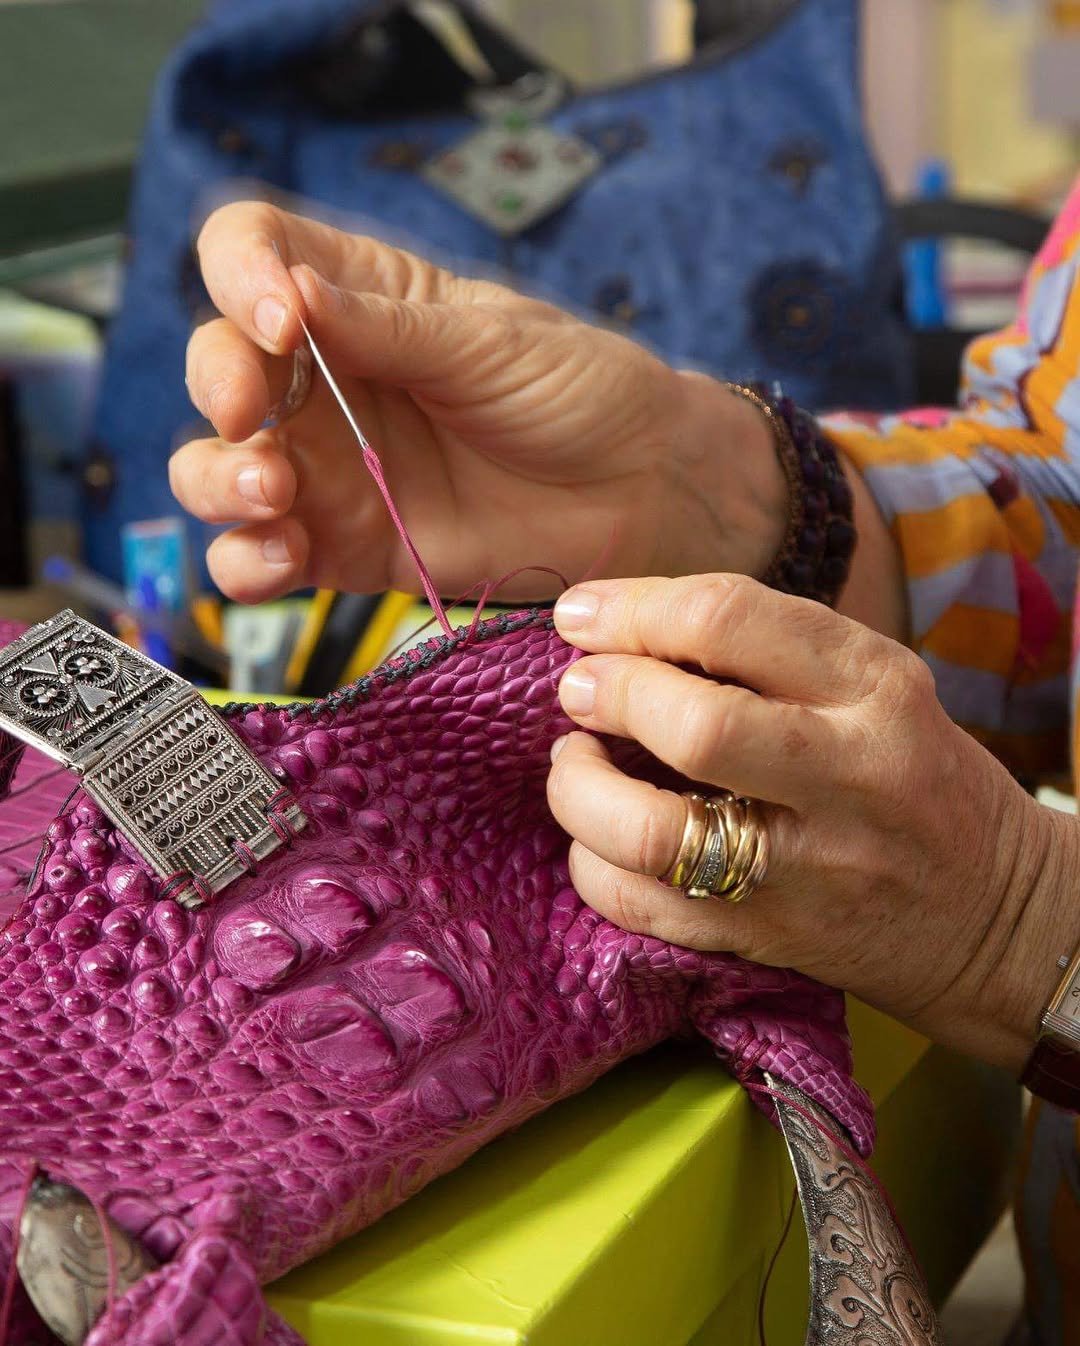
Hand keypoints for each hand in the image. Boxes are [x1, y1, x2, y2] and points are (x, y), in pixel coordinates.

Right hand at [173, 201, 784, 603]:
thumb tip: (290, 292)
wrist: (639, 495)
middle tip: (255, 415)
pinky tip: (281, 556)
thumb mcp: (492, 342)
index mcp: (360, 299)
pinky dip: (246, 561)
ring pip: (216, 466)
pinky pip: (260, 557)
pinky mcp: (345, 547)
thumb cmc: (580, 392)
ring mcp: (330, 467)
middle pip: (219, 364)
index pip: (254, 252)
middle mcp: (328, 381)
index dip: (239, 274)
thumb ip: (390, 328)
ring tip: (271, 490)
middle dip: (219, 386)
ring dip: (216, 477)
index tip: (280, 319)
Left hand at [546, 572, 1077, 1070]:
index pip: (729, 620)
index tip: (580, 614)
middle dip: (609, 693)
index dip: (633, 608)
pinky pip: (639, 906)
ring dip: (579, 788)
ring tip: (576, 763)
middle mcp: (846, 775)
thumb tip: (621, 627)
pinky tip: (596, 834)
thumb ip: (765, 649)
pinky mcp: (765, 936)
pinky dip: (590, 863)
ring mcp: (805, 869)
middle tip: (576, 689)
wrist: (993, 915)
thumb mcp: (873, 684)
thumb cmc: (910, 775)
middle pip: (693, 726)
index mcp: (875, 687)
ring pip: (650, 832)